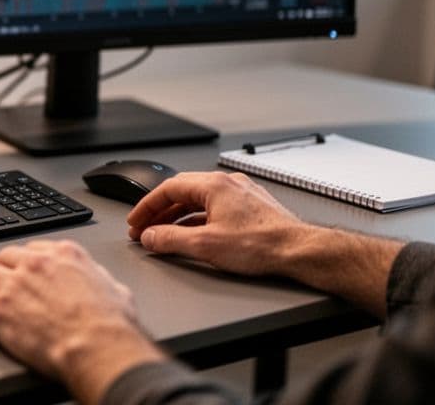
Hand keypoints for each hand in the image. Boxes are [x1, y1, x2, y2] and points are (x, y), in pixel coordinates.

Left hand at [0, 240, 163, 402]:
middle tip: (3, 289)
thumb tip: (100, 283)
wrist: (98, 348)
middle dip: (3, 273)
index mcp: (64, 254)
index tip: (22, 274)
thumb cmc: (110, 327)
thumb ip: (100, 278)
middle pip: (5, 257)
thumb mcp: (116, 290)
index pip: (32, 248)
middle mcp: (36, 263)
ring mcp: (14, 283)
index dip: (24, 264)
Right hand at [126, 171, 310, 276]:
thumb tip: (150, 237)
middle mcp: (228, 184)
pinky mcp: (251, 208)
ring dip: (178, 217)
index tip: (135, 221)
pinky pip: (215, 209)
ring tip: (164, 235)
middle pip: (182, 192)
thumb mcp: (205, 245)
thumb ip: (170, 240)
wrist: (299, 251)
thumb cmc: (262, 244)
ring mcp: (241, 194)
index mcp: (214, 185)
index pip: (168, 188)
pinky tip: (193, 236)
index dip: (146, 206)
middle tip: (145, 228)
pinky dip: (198, 220)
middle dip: (160, 212)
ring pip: (199, 201)